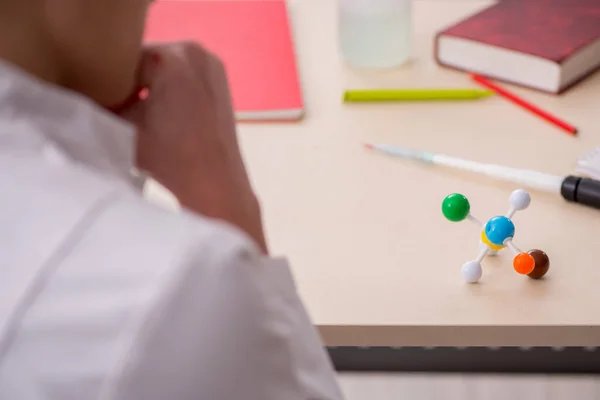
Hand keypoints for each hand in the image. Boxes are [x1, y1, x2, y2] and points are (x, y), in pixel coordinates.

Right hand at [120, 42, 267, 253]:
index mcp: (171, 56)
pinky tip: (164, 117)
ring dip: (149, 87)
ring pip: (164, 68)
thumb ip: (104, 100)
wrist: (213, 185)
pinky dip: (170, 90)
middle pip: (145, 61)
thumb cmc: (168, 159)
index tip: (103, 107)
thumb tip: (90, 91)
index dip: (108, 84)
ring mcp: (211, 64)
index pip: (122, 60)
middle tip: (118, 112)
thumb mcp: (123, 125)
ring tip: (141, 116)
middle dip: (130, 84)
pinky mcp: (220, 81)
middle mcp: (195, 51)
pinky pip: (184, 76)